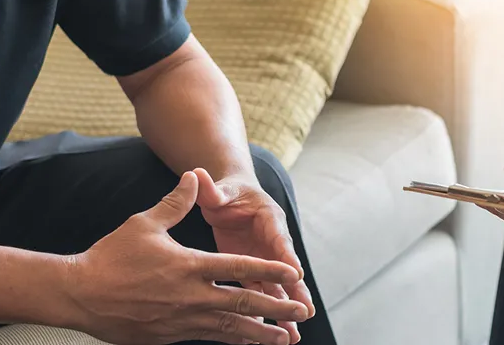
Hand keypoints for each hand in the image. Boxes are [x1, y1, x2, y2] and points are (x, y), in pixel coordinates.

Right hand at [64, 172, 309, 344]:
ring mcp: (182, 319)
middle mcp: (192, 296)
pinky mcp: (170, 335)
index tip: (295, 275)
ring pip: (231, 328)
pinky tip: (247, 343)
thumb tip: (193, 176)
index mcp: (190, 266)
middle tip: (302, 311)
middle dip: (277, 308)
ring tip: (286, 338)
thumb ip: (175, 203)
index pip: (240, 268)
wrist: (79, 294)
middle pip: (244, 303)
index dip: (271, 271)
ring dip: (261, 334)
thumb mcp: (145, 224)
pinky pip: (209, 338)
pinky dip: (232, 340)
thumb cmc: (111, 256)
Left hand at [193, 169, 313, 343]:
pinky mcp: (253, 270)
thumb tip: (197, 174)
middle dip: (296, 292)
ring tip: (293, 335)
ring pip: (277, 287)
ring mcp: (264, 259)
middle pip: (286, 270)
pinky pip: (262, 293)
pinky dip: (267, 312)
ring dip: (284, 310)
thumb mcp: (221, 190)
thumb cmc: (227, 191)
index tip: (295, 275)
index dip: (287, 257)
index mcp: (269, 219)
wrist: (230, 196)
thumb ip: (212, 188)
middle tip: (305, 313)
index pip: (279, 239)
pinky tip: (269, 333)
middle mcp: (272, 241)